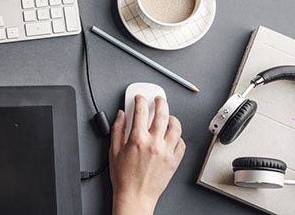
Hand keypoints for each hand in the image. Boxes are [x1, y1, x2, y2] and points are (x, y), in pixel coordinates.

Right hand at [109, 96, 185, 214]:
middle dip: (160, 102)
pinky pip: (181, 143)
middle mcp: (154, 143)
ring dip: (173, 118)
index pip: (141, 111)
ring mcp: (166, 152)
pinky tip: (173, 135)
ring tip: (169, 116)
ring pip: (176, 127)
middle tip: (158, 99)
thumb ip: (117, 130)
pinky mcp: (174, 161)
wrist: (135, 196)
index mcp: (138, 139)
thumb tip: (121, 115)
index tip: (140, 98)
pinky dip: (178, 136)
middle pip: (162, 114)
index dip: (140, 100)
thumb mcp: (113, 150)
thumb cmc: (124, 177)